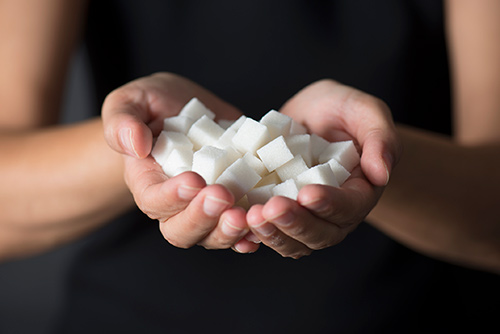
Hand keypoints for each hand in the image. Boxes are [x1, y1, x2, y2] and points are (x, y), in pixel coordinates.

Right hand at [102, 72, 258, 251]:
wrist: (185, 109)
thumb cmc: (153, 106)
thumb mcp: (131, 102)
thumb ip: (123, 122)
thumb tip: (134, 145)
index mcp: (147, 182)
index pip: (153, 201)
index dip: (172, 197)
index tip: (193, 180)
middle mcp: (176, 203)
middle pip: (181, 230)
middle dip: (203, 217)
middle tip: (222, 196)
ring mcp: (206, 206)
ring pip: (213, 235)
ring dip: (229, 230)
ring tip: (245, 215)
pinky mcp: (233, 201)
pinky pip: (240, 227)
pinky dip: (251, 232)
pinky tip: (262, 226)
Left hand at [240, 79, 401, 257]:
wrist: (314, 120)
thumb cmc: (343, 112)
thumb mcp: (365, 111)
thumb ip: (380, 137)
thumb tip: (381, 173)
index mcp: (359, 191)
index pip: (349, 207)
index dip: (330, 204)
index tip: (307, 193)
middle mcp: (334, 213)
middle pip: (320, 234)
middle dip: (295, 223)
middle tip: (270, 209)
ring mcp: (306, 217)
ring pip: (294, 241)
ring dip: (272, 234)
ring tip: (251, 217)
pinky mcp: (281, 214)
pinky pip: (271, 233)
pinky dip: (255, 233)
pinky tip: (238, 221)